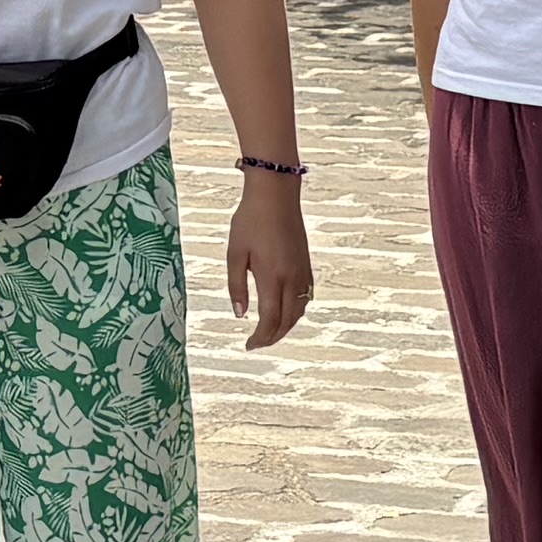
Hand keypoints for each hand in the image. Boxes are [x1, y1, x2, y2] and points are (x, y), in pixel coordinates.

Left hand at [224, 176, 312, 347]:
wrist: (276, 195)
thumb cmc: (250, 221)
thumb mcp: (234, 253)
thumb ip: (236, 286)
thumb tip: (240, 314)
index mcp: (272, 277)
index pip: (269, 320)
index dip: (260, 338)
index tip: (249, 346)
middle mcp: (291, 278)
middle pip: (287, 320)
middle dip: (273, 337)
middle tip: (257, 343)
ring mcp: (302, 271)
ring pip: (299, 311)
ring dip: (286, 326)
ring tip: (270, 331)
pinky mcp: (306, 264)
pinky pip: (306, 297)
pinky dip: (296, 311)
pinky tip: (286, 311)